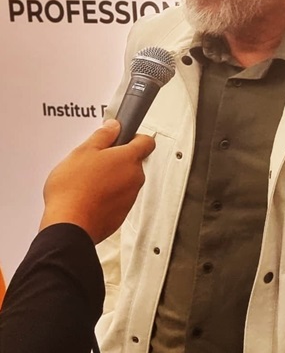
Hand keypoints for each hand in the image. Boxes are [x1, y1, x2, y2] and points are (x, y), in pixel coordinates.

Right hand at [39, 120, 155, 243]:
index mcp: (129, 158)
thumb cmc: (74, 189)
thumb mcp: (83, 152)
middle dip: (116, 160)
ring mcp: (130, 197)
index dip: (134, 137)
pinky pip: (117, 199)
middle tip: (95, 161)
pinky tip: (88, 197)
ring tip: (87, 182)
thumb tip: (113, 127)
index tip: (121, 137)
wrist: (69, 225)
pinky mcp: (121, 214)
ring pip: (124, 181)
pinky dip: (106, 197)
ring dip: (111, 179)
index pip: (146, 141)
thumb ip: (102, 136)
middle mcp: (135, 177)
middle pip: (133, 162)